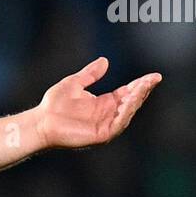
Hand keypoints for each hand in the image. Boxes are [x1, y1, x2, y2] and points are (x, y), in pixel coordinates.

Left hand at [34, 57, 160, 148]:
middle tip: (152, 79)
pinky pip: (118, 124)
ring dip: (136, 101)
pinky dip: (125, 114)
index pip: (128, 93)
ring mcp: (106, 125)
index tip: (154, 76)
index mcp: (104, 103)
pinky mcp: (101, 135)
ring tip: (142, 88)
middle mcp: (108, 114)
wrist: (41, 121)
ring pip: (127, 113)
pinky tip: (128, 102)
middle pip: (132, 102)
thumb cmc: (54, 104)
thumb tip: (105, 61)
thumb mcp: (74, 83)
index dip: (141, 85)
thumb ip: (90, 74)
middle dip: (143, 91)